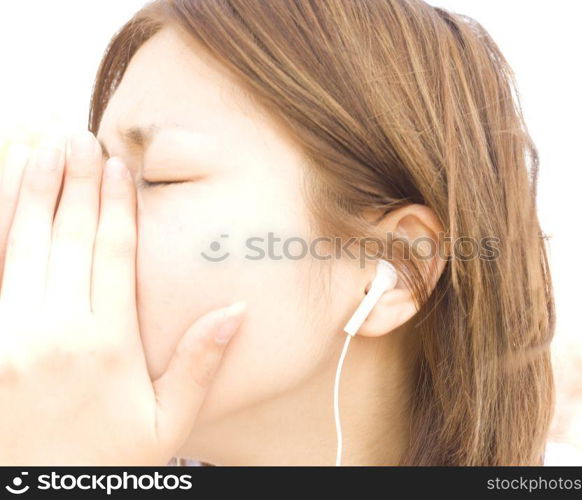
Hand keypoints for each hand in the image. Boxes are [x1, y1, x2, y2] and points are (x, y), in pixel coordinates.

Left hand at [0, 132, 245, 464]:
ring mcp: (11, 337)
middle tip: (77, 136)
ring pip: (23, 247)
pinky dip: (0, 232)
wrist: (38, 499)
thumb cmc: (105, 461)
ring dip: (31, 193)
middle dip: (73, 182)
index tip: (116, 165)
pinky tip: (8, 203)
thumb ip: (199, 363)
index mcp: (106, 345)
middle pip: (67, 238)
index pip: (111, 253)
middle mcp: (55, 331)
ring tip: (41, 148)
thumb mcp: (166, 424)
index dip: (115, 205)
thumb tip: (236, 310)